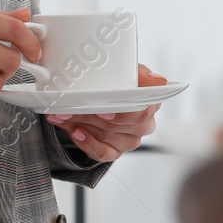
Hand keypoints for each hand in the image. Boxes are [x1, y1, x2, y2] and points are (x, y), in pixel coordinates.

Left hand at [47, 65, 165, 161]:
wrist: (98, 97)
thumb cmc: (115, 82)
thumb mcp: (127, 70)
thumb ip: (141, 73)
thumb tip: (157, 80)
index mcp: (152, 102)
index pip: (144, 111)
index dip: (124, 112)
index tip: (104, 110)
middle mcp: (144, 122)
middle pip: (121, 125)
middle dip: (95, 115)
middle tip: (74, 107)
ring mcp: (130, 138)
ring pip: (109, 136)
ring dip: (84, 124)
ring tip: (65, 114)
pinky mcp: (117, 150)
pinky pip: (104, 153)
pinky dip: (87, 142)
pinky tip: (76, 131)